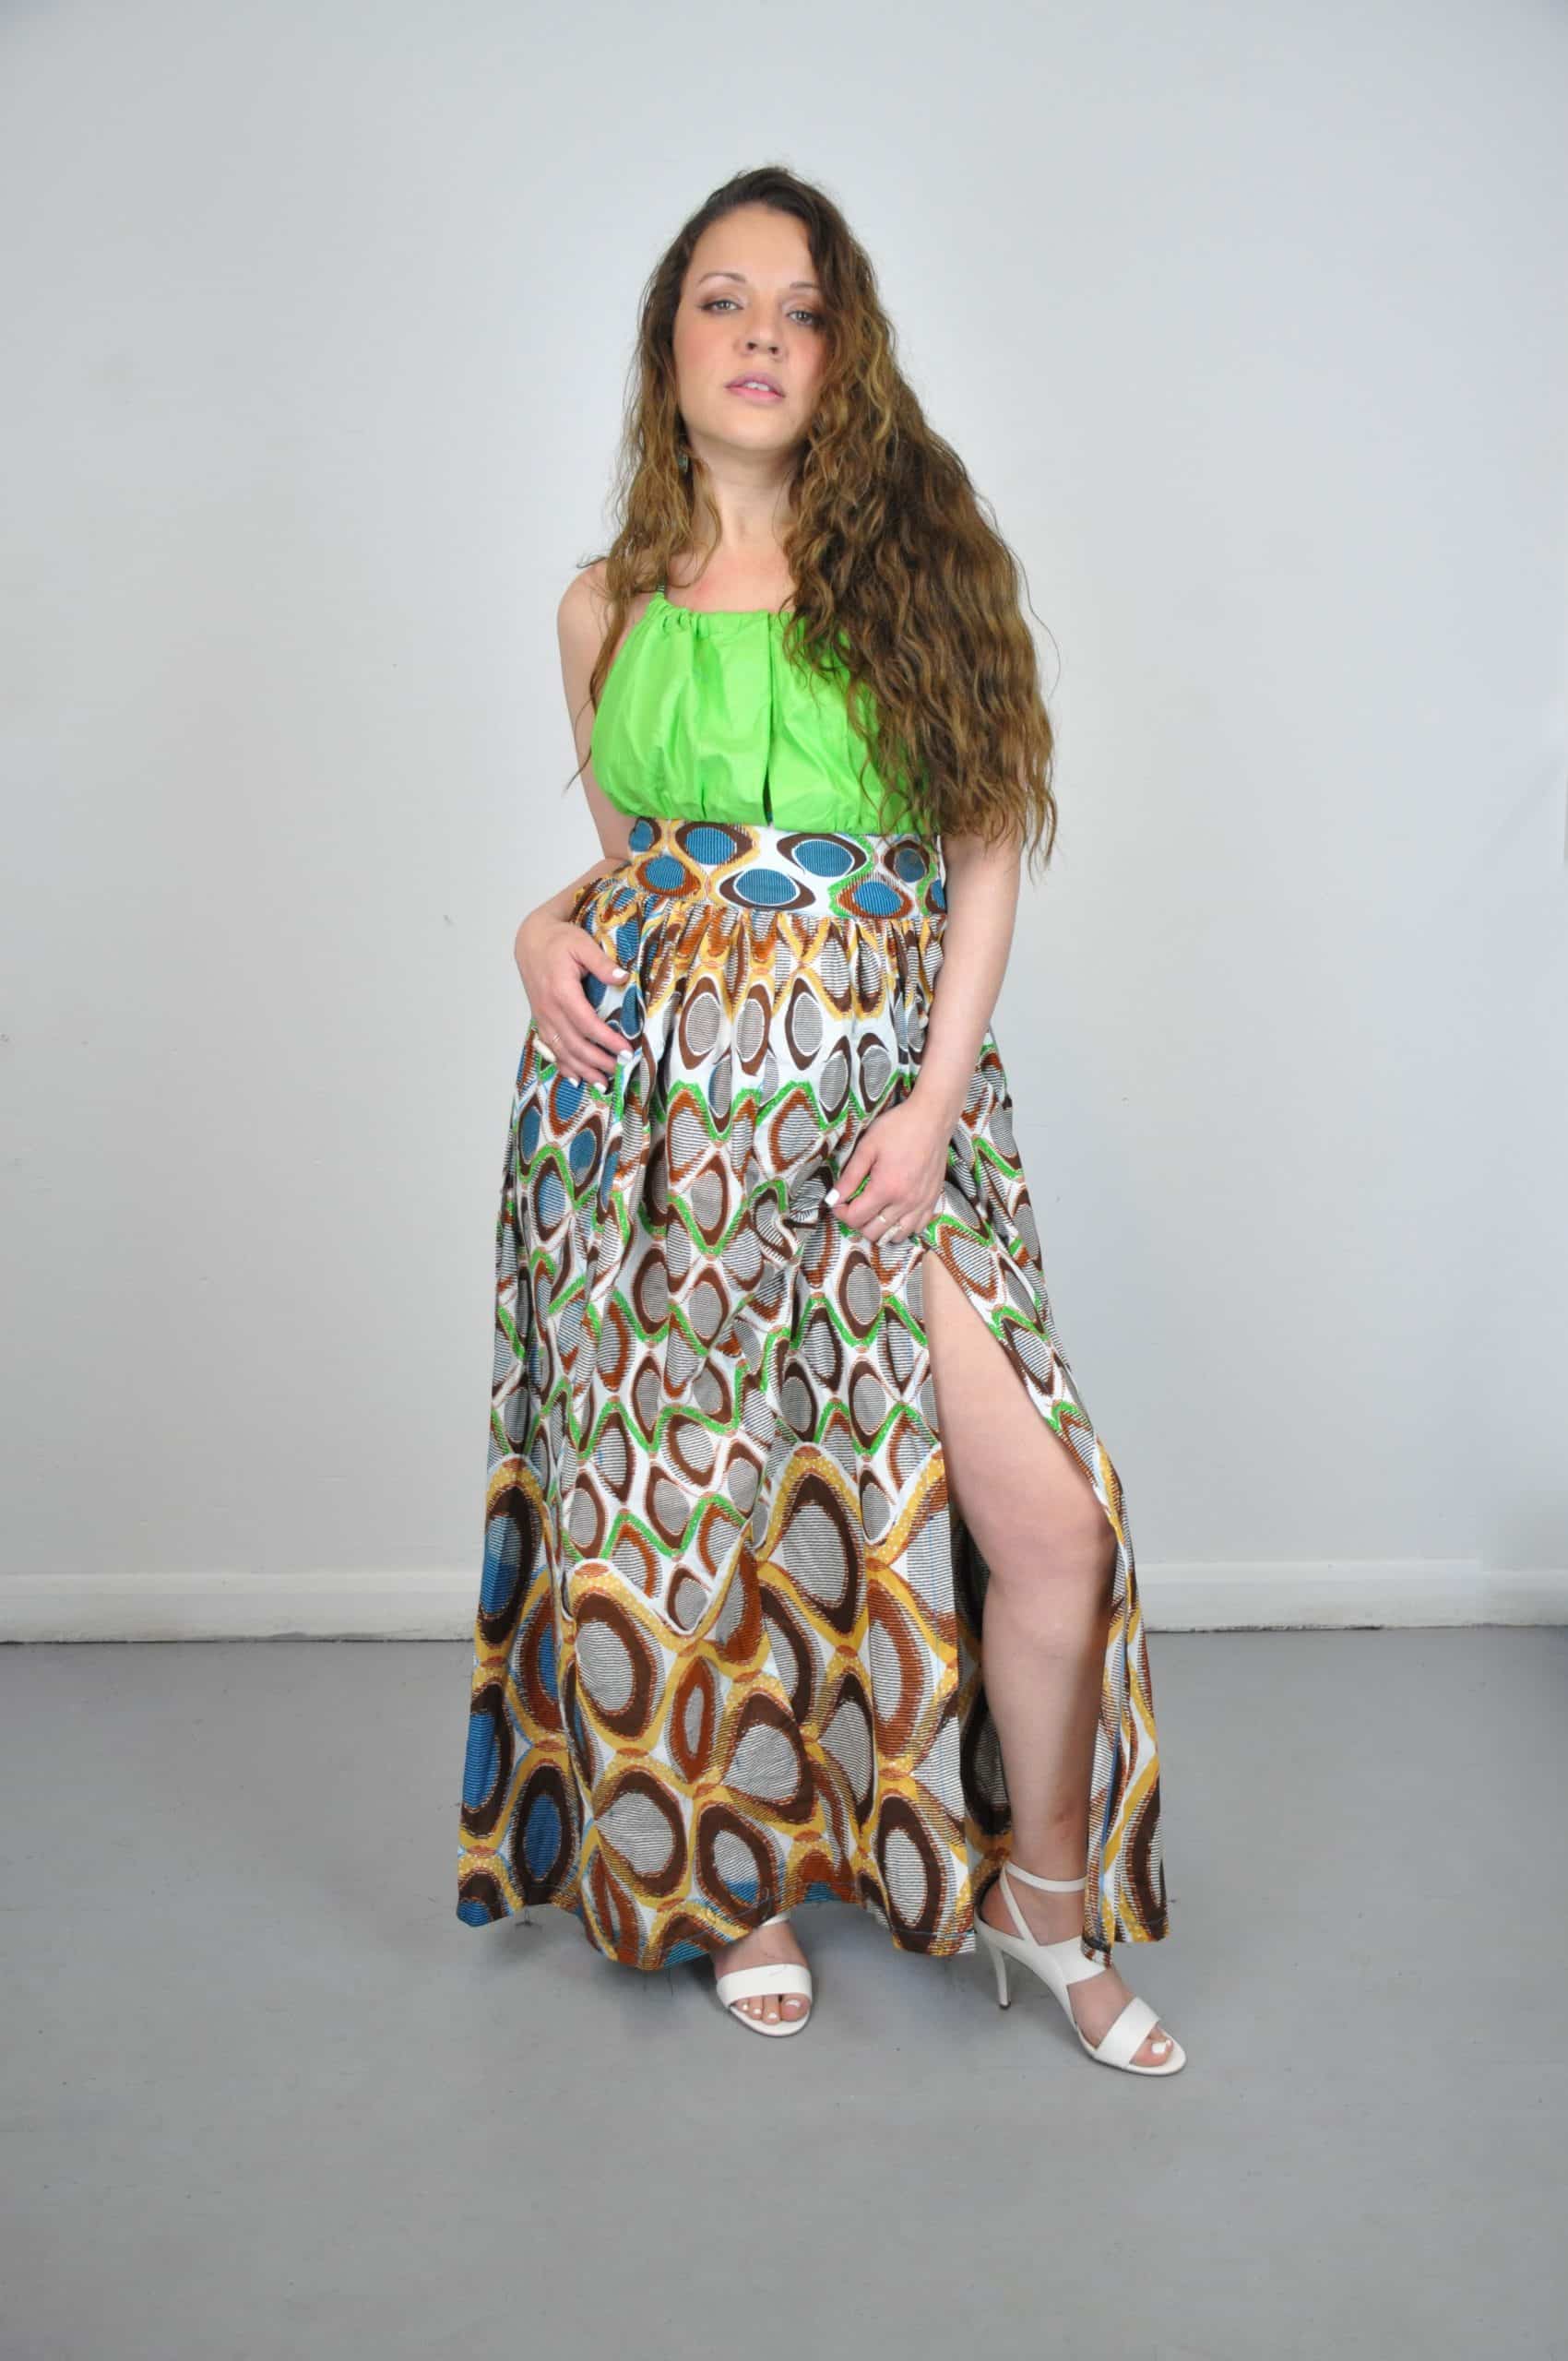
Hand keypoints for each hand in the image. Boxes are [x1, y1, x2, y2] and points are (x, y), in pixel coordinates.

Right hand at [515, 906, 629, 1086]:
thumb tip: (623, 977)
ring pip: (562, 1051)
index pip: (587, 1024)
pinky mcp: (540, 1020)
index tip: (626, 1050)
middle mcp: (549, 1009)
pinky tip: (576, 1079)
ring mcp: (542, 1017)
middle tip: (620, 1069)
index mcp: (561, 991)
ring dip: (582, 1070)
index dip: (607, 1040)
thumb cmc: (558, 940)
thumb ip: (602, 963)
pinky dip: (564, 1066)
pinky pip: (551, 1049)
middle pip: (575, 1044)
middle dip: (598, 1061)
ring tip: (603, 1083)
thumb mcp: (582, 944)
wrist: (530, 940)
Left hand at [825, 1092, 951, 1244]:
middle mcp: (905, 1202)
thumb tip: (833, 1199)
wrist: (933, 1119)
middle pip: (874, 1232)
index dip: (841, 1213)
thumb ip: (849, 1177)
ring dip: (881, 1228)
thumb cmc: (898, 1128)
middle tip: (855, 1205)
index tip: (839, 1202)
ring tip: (875, 1211)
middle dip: (858, 1222)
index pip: (856, 1218)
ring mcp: (921, 1204)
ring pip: (896, 1236)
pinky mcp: (933, 1200)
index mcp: (886, 1188)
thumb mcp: (867, 1147)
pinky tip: (896, 1212)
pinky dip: (903, 1226)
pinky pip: (917, 1228)